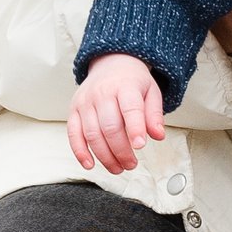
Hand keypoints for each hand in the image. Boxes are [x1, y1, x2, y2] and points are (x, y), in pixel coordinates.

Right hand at [68, 54, 165, 174]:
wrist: (110, 63)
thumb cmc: (132, 81)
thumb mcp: (151, 92)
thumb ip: (154, 115)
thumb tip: (158, 135)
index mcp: (125, 86)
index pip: (130, 108)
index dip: (135, 128)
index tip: (140, 146)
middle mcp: (102, 93)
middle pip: (110, 127)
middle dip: (121, 151)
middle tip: (131, 164)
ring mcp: (86, 102)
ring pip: (92, 134)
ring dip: (105, 156)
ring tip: (118, 168)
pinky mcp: (74, 110)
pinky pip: (73, 134)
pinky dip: (80, 152)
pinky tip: (90, 164)